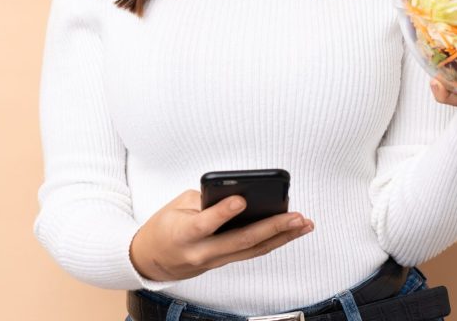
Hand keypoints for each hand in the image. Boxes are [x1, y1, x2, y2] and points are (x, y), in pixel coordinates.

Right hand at [129, 189, 313, 280]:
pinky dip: (273, 241)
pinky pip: (252, 252)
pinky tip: (291, 231)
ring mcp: (215, 261)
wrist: (152, 261)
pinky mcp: (224, 262)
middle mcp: (202, 253)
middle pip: (240, 241)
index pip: (206, 224)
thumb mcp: (176, 205)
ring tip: (304, 224)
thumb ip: (205, 199)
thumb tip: (238, 193)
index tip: (242, 199)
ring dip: (282, 237)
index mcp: (184, 234)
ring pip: (253, 250)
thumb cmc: (165, 226)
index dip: (224, 212)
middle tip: (295, 216)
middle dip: (271, 228)